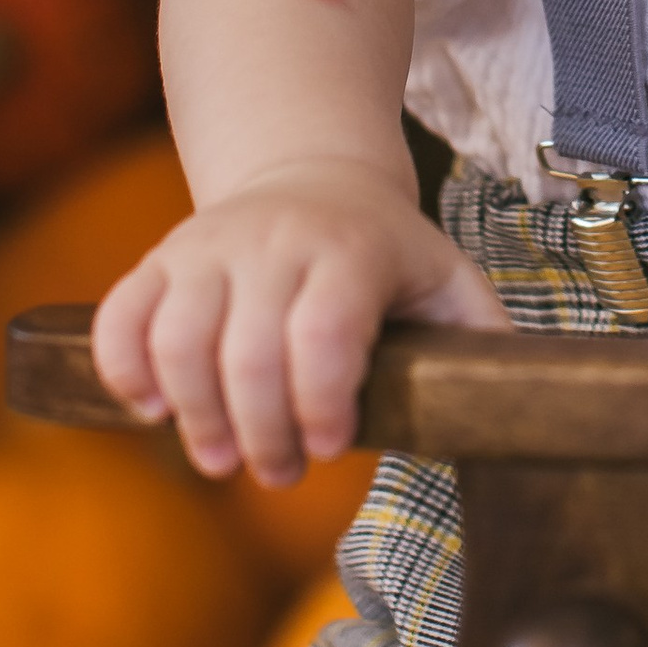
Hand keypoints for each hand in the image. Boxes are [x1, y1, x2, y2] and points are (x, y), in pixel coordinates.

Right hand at [92, 155, 508, 485]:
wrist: (311, 173)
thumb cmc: (385, 250)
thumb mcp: (444, 277)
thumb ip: (481, 336)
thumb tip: (526, 403)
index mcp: (350, 251)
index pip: (326, 331)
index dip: (321, 401)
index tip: (333, 447)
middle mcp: (273, 242)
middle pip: (248, 350)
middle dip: (260, 432)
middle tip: (279, 473)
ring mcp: (208, 248)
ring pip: (177, 338)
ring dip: (192, 416)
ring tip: (220, 458)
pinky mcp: (158, 260)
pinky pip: (121, 318)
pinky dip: (126, 371)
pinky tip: (153, 410)